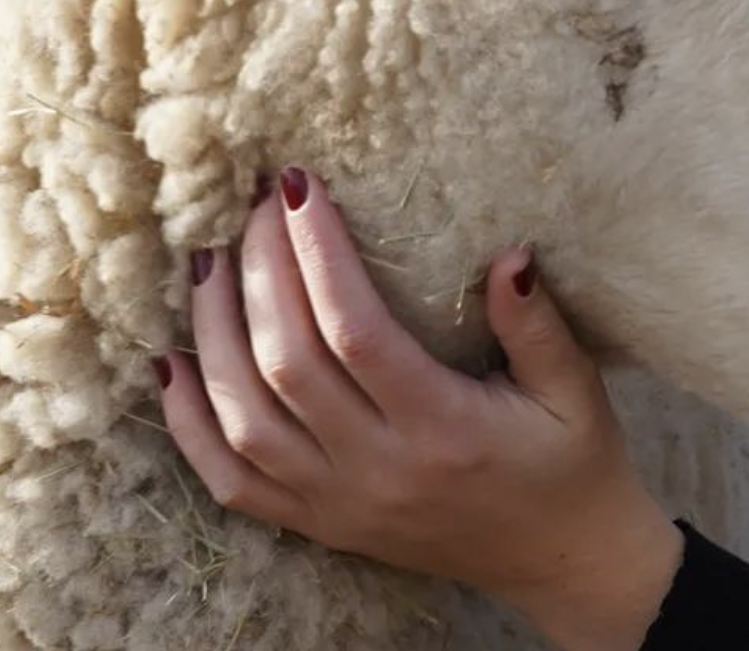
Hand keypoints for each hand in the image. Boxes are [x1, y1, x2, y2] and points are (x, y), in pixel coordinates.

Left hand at [157, 167, 683, 650]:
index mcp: (443, 430)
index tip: (299, 188)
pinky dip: (190, 425)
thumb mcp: (575, 388)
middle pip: (288, 362)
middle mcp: (378, 470)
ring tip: (208, 262)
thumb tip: (508, 252)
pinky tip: (172, 365)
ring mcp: (338, 505)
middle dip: (260, 272)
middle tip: (253, 203)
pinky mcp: (319, 525)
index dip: (317, 255)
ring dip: (215, 334)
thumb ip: (537, 323)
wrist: (562, 561)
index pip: (356, 331)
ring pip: (244, 418)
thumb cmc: (573, 463)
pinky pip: (232, 481)